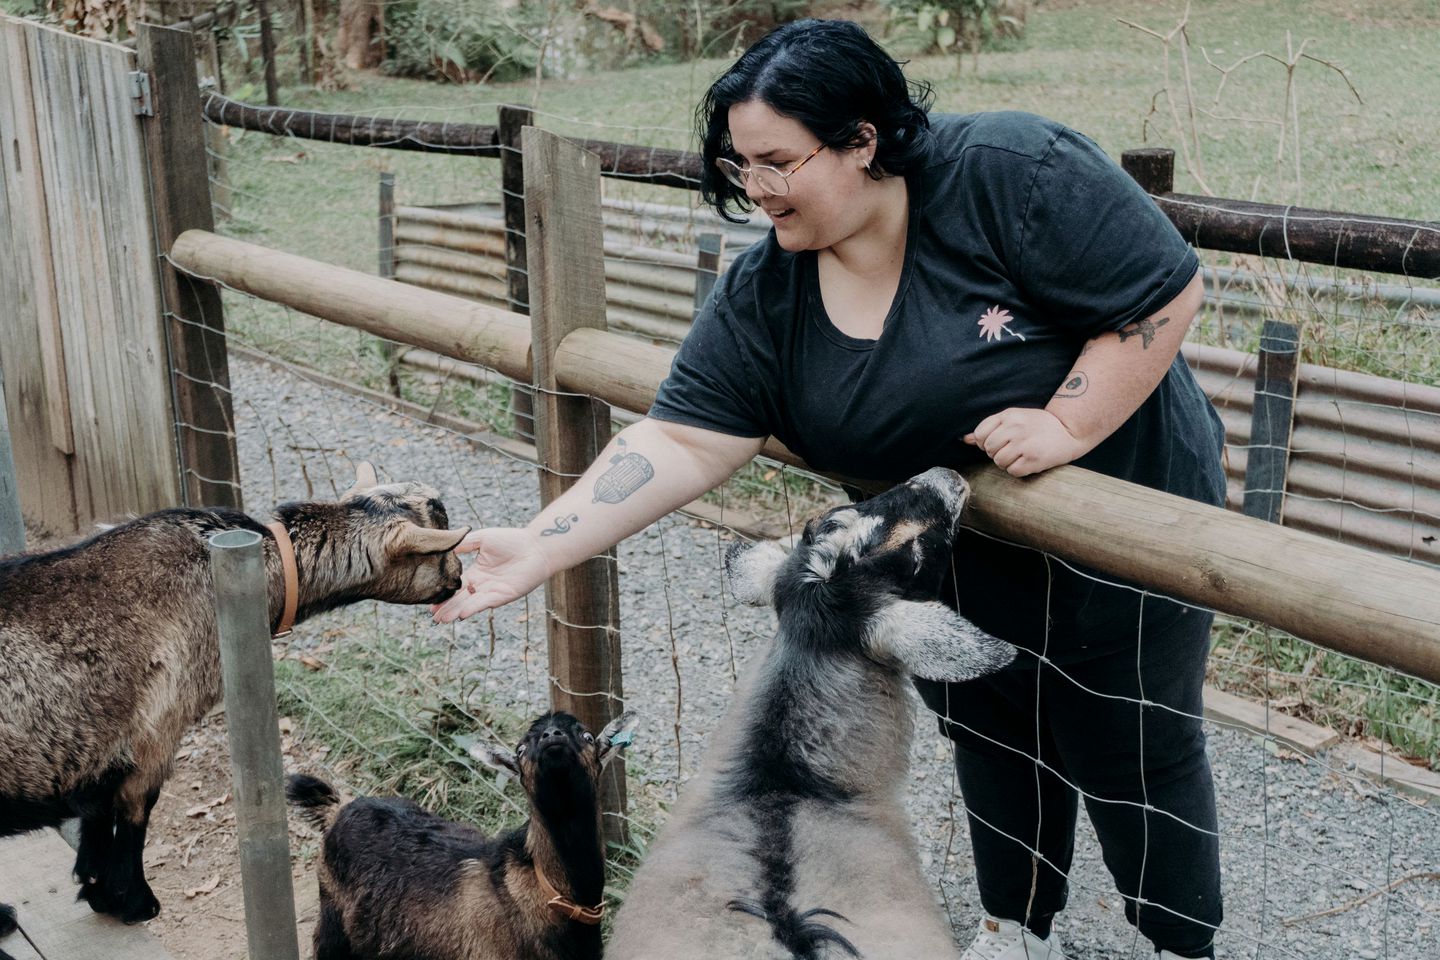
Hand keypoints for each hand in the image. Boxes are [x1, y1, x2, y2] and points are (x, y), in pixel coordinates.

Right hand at [431, 528, 551, 623]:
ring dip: (456, 611)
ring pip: (470, 603)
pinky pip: (485, 603)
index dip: (443, 594)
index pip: (456, 586)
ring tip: (441, 619)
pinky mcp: (503, 595)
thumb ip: (464, 544)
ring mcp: (492, 591)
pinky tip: (462, 614)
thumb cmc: (512, 540)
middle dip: (447, 608)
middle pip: (460, 599)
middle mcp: (482, 585)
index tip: (429, 601)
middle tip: (432, 616)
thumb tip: (445, 547)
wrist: (536, 546)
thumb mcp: (482, 538)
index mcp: (476, 572)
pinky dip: (474, 608)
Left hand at [964, 408, 1087, 476]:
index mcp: (1008, 415)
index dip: (985, 442)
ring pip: (999, 462)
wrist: (1069, 430)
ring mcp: (1024, 443)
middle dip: (997, 453)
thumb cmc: (1038, 425)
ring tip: (1021, 455)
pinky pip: (1012, 471)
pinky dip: (1018, 470)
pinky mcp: (1033, 459)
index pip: (980, 433)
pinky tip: (1028, 461)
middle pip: (989, 449)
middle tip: (1012, 449)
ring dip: (1007, 463)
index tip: (997, 442)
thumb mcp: (1014, 419)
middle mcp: (1015, 428)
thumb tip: (966, 439)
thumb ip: (990, 428)